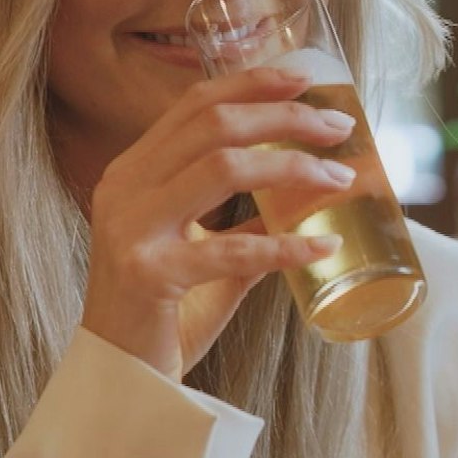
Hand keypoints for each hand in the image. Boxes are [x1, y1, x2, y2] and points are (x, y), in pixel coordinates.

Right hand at [79, 65, 357, 380]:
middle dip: (285, 118)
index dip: (252, 83)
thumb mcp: (200, 251)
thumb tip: (307, 195)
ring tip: (339, 181)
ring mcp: (131, 229)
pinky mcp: (149, 275)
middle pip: (214, 125)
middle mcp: (125, 189)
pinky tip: (323, 246)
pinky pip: (231, 250)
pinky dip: (286, 245)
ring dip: (292, 168)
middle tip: (339, 129)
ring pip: (221, 167)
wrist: (118, 379)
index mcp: (133, 172)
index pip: (194, 105)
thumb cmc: (162, 313)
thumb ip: (244, 222)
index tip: (305, 78)